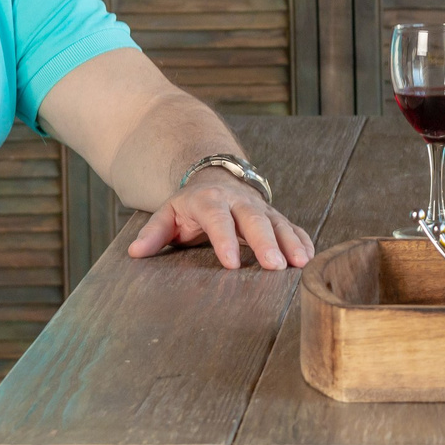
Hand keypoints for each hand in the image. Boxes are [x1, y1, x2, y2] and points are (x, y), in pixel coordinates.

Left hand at [130, 174, 315, 269]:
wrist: (213, 178)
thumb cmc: (189, 206)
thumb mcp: (168, 214)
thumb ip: (153, 232)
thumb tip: (135, 252)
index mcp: (209, 200)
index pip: (217, 219)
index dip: (225, 240)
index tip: (231, 264)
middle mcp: (238, 201)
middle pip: (254, 219)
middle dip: (265, 242)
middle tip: (274, 266)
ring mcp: (259, 207)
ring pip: (278, 222)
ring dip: (290, 242)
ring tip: (300, 264)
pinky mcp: (274, 215)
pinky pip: (291, 226)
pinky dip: (301, 240)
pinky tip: (309, 258)